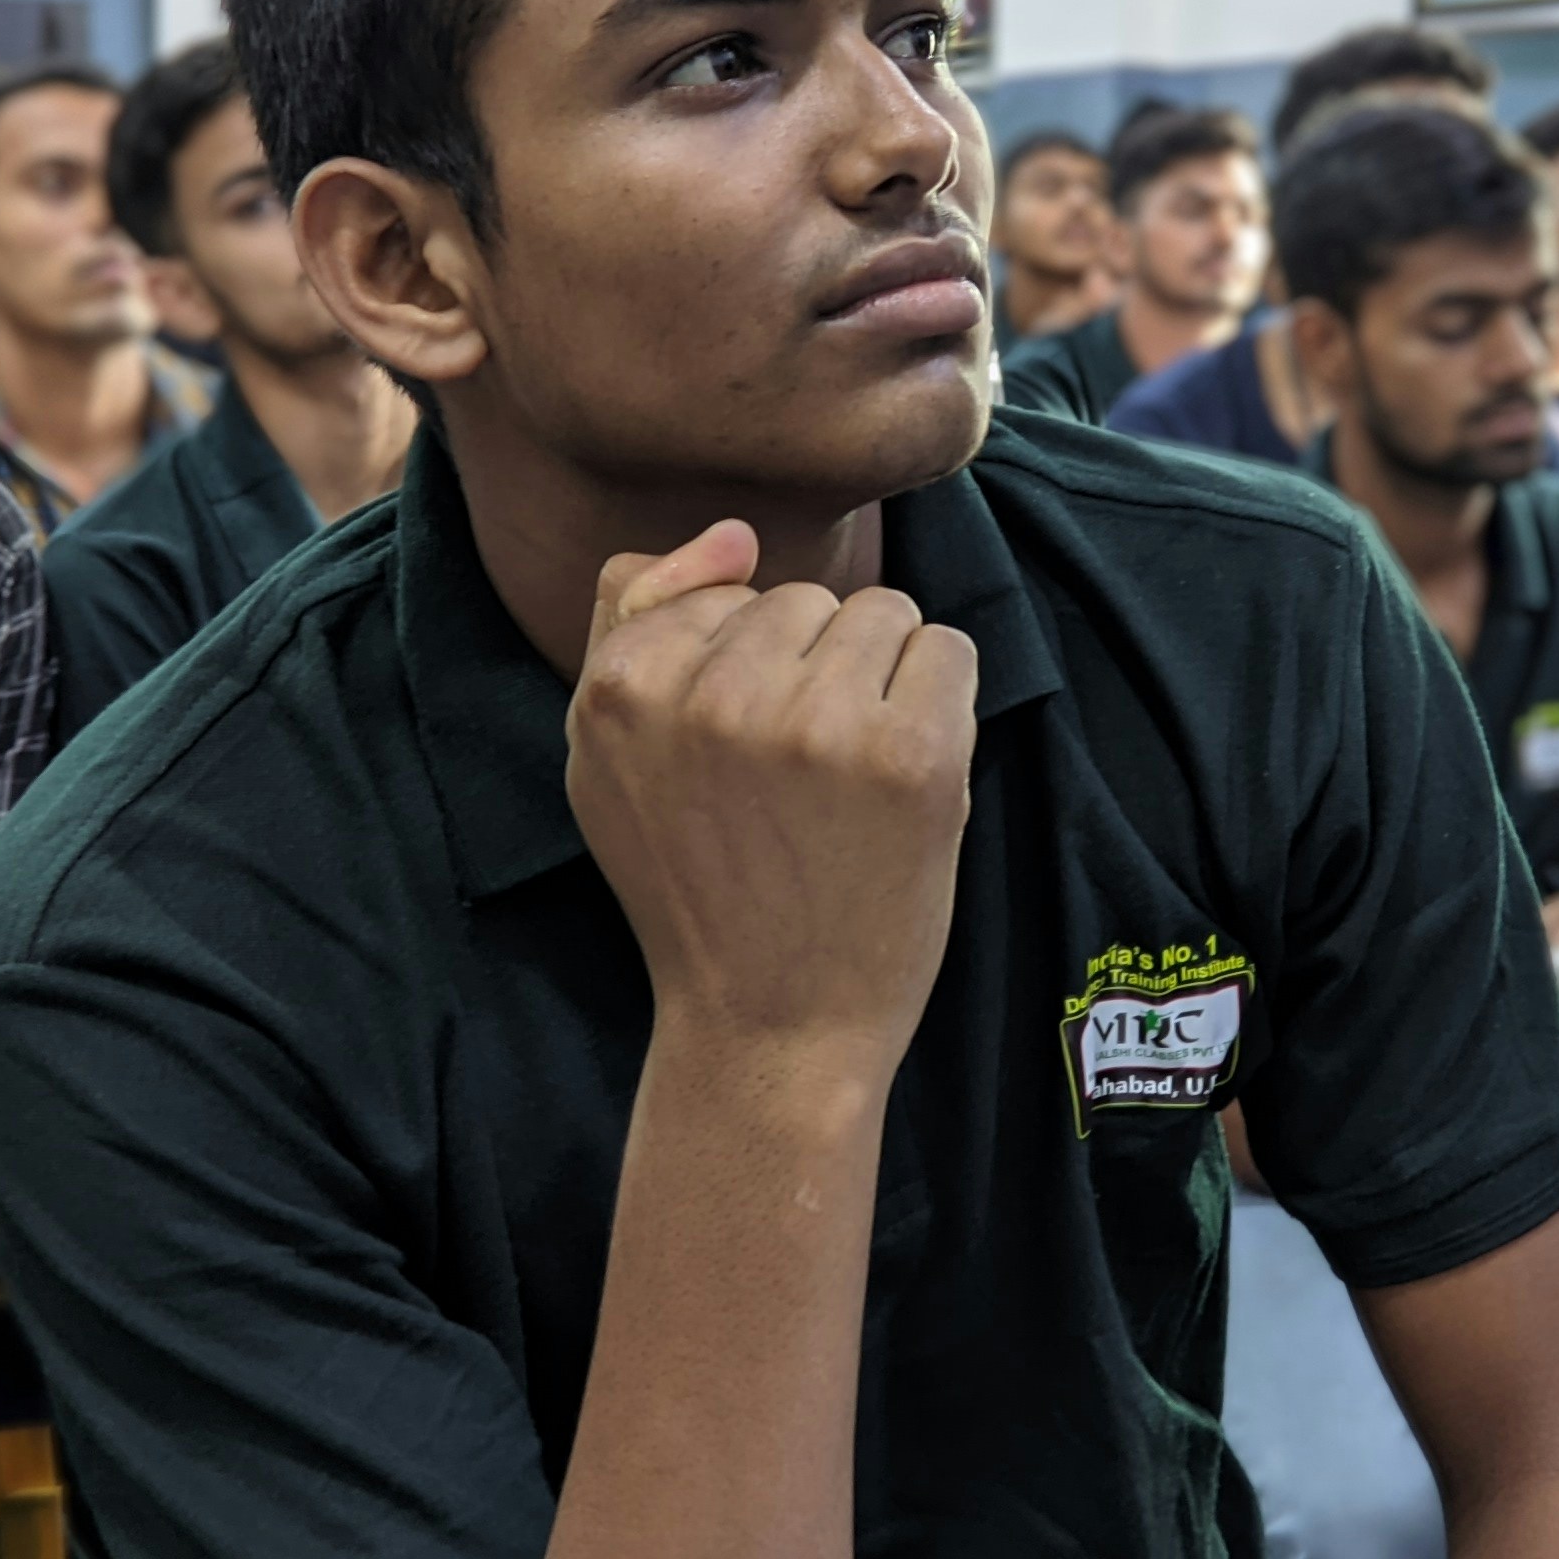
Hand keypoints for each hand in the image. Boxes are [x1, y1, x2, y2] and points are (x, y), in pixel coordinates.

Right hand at [565, 522, 979, 1081]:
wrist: (770, 1024)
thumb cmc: (694, 885)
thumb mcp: (609, 754)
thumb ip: (636, 620)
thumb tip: (734, 534)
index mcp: (624, 686)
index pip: (723, 589)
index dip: (744, 669)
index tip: (733, 759)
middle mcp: (715, 694)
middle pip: (804, 598)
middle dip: (814, 670)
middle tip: (792, 784)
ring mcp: (817, 723)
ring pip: (881, 613)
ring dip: (882, 685)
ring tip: (846, 783)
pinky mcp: (911, 756)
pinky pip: (949, 651)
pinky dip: (940, 708)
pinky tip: (900, 784)